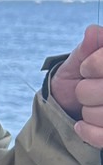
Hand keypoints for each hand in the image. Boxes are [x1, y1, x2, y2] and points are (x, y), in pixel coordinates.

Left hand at [50, 24, 102, 147]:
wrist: (69, 107)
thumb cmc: (77, 79)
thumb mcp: (77, 61)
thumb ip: (86, 48)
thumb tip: (93, 32)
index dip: (94, 65)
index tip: (85, 69)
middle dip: (87, 91)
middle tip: (84, 90)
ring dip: (87, 112)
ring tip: (86, 108)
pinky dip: (88, 131)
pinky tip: (81, 125)